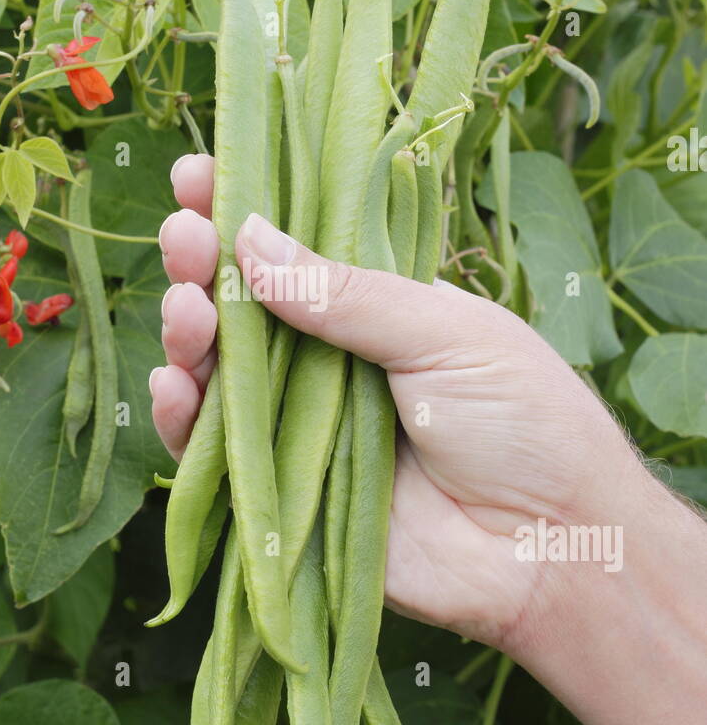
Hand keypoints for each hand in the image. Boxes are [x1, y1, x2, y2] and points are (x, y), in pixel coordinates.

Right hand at [150, 153, 650, 655]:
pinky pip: (217, 454)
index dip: (244, 210)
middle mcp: (330, 360)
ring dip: (188, 334)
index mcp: (377, 307)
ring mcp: (302, 426)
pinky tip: (172, 384)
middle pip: (243, 306)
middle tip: (183, 237)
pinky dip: (183, 419)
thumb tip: (251, 236)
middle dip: (202, 265)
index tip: (196, 174)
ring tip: (183, 308)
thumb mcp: (444, 333)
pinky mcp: (284, 494)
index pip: (297, 247)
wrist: (553, 550)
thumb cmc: (525, 423)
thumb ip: (346, 293)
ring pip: (219, 373)